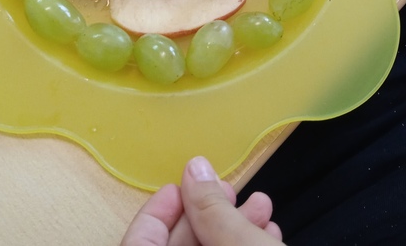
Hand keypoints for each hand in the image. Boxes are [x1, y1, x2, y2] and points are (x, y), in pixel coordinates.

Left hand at [120, 157, 283, 244]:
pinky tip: (267, 232)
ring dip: (232, 227)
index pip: (139, 240)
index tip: (183, 183)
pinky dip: (240, 245)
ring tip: (261, 206)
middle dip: (208, 212)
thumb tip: (195, 168)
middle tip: (231, 189)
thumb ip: (212, 208)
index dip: (160, 208)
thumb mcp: (239, 244)